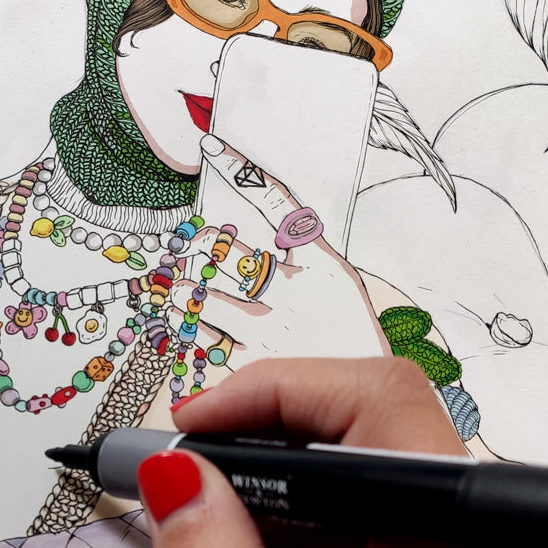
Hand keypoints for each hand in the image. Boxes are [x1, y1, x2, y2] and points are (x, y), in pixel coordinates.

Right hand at [137, 358, 547, 547]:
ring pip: (349, 475)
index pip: (374, 410)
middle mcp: (487, 546)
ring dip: (271, 513)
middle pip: (359, 429)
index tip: (183, 435)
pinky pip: (357, 522)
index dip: (268, 397)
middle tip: (175, 508)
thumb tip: (174, 483)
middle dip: (254, 460)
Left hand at [168, 136, 386, 363]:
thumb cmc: (348, 338)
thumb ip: (298, 252)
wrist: (369, 400)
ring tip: (178, 287)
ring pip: (206, 295)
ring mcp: (271, 330)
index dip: (242, 173)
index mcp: (323, 268)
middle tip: (193, 247)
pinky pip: (204, 338)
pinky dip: (188, 325)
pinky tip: (182, 318)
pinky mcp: (251, 368)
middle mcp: (295, 295)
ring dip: (185, 289)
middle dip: (203, 247)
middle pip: (229, 251)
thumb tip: (253, 230)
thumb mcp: (336, 286)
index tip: (212, 147)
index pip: (279, 206)